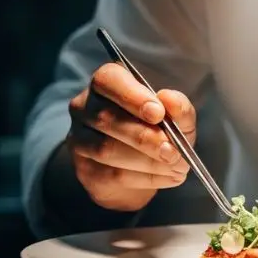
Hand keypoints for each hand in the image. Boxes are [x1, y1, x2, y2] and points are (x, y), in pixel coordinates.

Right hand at [66, 62, 194, 210]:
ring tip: (174, 165)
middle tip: (172, 151)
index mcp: (108, 83)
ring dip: (146, 160)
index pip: (108, 80)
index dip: (132, 96)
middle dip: (144, 137)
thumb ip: (178, 107)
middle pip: (106, 118)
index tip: (158, 113)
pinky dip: (144, 177)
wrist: (142, 171)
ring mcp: (80, 138)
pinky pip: (110, 174)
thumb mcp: (176, 117)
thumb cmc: (159, 132)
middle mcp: (85, 106)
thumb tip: (170, 100)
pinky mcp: (84, 168)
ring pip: (106, 149)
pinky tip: (165, 177)